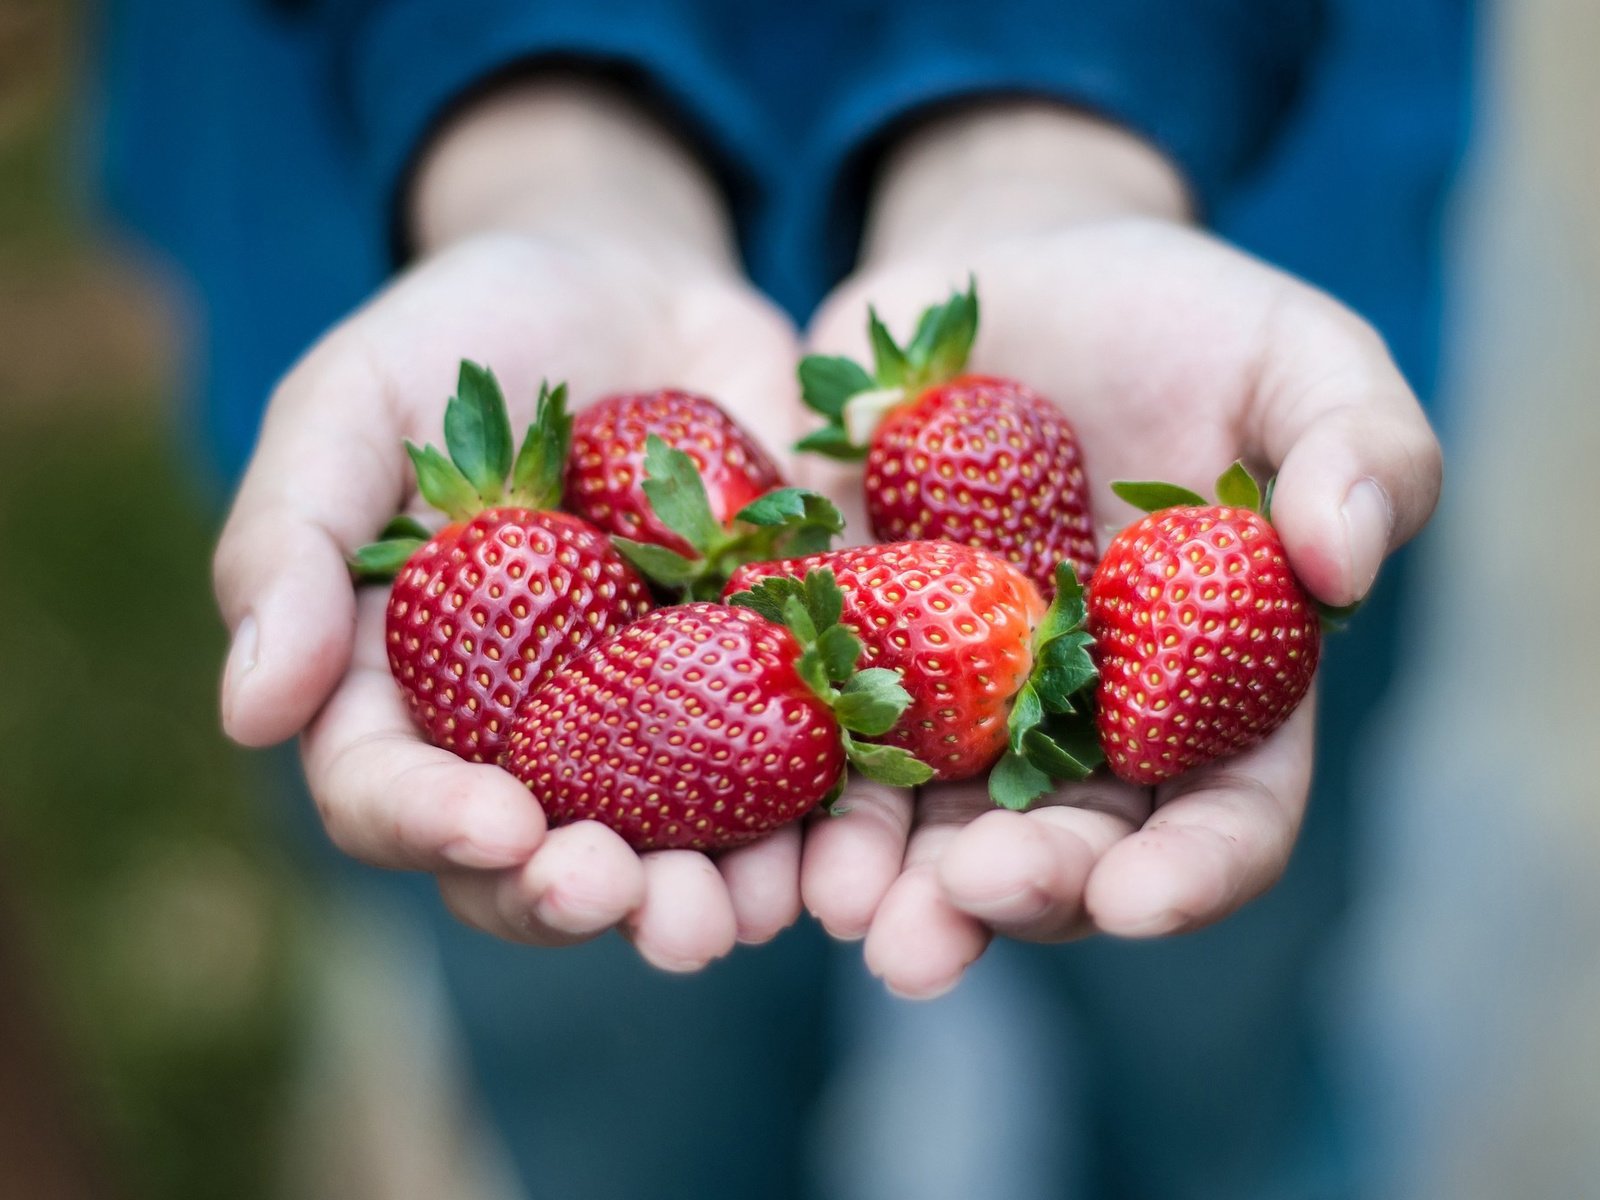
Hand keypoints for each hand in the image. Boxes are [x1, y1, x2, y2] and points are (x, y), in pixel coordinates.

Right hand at [213, 79, 806, 969]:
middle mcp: (526, 736)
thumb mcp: (352, 404)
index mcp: (405, 690)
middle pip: (536, 862)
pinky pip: (797, 777)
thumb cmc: (465, 341)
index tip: (500, 826)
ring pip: (670, 853)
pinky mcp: (765, 684)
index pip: (390, 796)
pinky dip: (825, 824)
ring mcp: (650, 721)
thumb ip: (290, 543)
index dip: (434, 827)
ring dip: (711, 902)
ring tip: (755, 914)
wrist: (630, 289)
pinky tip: (849, 848)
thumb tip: (250, 713)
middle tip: (640, 905)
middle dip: (583, 898)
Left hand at [795, 105, 1441, 996]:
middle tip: (950, 918)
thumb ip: (1360, 450)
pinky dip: (786, 775)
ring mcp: (951, 694)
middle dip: (1010, 893)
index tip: (1138, 897)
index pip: (1221, 815)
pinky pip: (812, 722)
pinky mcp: (843, 640)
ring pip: (922, 820)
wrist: (1014, 273)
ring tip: (839, 907)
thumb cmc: (1184, 320)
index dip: (1188, 870)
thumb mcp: (1299, 359)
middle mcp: (1076, 725)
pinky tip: (749, 814)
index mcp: (1208, 693)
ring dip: (882, 878)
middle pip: (1057, 846)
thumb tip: (1344, 564)